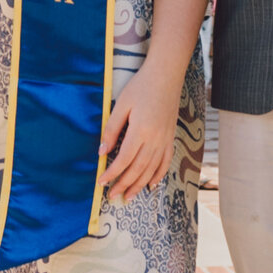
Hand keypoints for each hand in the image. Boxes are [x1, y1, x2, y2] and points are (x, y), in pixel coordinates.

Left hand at [99, 64, 183, 207]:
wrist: (166, 75)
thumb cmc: (141, 87)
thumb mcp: (121, 105)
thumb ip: (112, 129)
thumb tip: (102, 152)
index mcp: (140, 130)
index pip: (124, 159)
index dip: (112, 173)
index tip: (101, 182)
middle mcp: (155, 139)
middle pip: (138, 169)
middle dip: (124, 184)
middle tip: (112, 196)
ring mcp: (165, 140)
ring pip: (151, 169)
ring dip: (139, 185)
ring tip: (128, 196)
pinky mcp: (171, 137)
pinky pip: (165, 162)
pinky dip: (158, 175)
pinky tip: (151, 184)